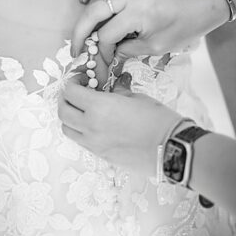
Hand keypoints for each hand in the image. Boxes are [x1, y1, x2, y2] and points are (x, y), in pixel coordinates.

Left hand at [58, 73, 184, 177]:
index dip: (72, 83)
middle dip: (65, 99)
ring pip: (67, 128)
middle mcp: (91, 126)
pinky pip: (80, 141)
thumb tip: (115, 85)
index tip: (81, 80)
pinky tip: (93, 124)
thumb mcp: (138, 98)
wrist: (173, 149)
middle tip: (76, 93)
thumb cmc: (159, 120)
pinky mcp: (100, 155)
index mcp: (99, 107)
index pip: (70, 92)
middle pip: (62, 111)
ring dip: (70, 117)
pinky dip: (80, 130)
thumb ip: (119, 91)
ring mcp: (93, 143)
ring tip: (83, 110)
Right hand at [69, 0, 226, 64]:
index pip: (107, 36)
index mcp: (138, 15)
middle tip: (76, 48)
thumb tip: (110, 50)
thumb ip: (128, 48)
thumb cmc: (185, 25)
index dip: (102, 51)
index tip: (104, 59)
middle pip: (93, 13)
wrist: (205, 0)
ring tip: (81, 1)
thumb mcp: (158, 46)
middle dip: (80, 34)